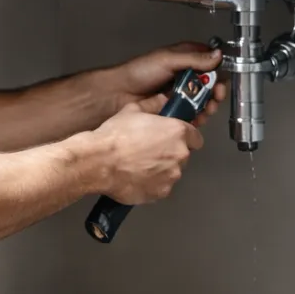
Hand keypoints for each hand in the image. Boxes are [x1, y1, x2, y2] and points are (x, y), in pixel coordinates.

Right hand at [86, 101, 203, 204]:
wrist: (99, 162)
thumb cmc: (115, 136)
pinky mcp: (161, 192)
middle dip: (170, 153)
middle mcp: (179, 154)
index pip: (195, 137)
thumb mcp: (132, 110)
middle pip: (183, 155)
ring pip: (172, 172)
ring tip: (140, 165)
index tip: (173, 139)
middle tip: (150, 150)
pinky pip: (161, 187)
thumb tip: (161, 100)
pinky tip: (136, 177)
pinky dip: (153, 184)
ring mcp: (172, 176)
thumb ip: (152, 105)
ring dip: (162, 169)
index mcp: (177, 132)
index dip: (185, 138)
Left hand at [99, 41, 226, 128]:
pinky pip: (193, 113)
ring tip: (206, 109)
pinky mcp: (177, 108)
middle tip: (215, 97)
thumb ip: (194, 59)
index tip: (221, 80)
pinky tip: (197, 118)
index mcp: (185, 58)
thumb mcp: (168, 60)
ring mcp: (181, 92)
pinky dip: (198, 116)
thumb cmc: (139, 72)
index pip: (211, 63)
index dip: (219, 72)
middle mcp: (185, 75)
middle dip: (216, 92)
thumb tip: (217, 55)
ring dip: (208, 106)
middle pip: (210, 84)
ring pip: (203, 100)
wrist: (119, 93)